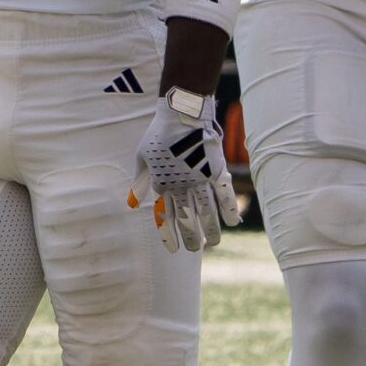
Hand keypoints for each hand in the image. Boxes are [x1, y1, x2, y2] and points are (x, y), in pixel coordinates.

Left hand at [128, 92, 235, 253]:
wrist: (182, 115)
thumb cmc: (158, 134)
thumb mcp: (142, 157)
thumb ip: (140, 182)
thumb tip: (132, 204)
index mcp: (162, 183)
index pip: (165, 216)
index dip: (168, 234)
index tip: (172, 249)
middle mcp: (182, 185)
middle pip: (187, 218)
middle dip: (190, 237)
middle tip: (193, 250)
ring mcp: (200, 179)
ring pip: (206, 211)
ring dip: (210, 229)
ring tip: (214, 243)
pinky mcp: (216, 171)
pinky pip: (225, 194)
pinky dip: (229, 209)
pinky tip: (232, 223)